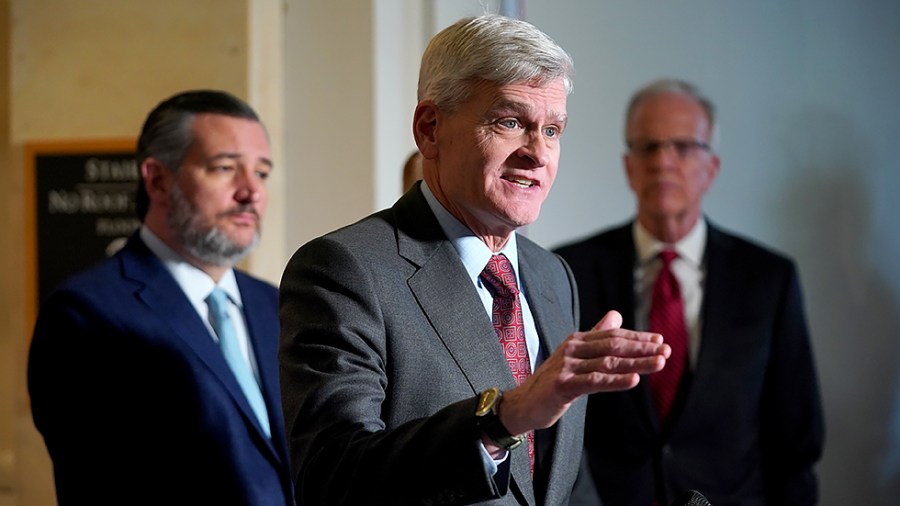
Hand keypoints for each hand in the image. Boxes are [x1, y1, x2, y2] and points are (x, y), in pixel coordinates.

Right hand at [497, 310, 668, 437]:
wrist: (523, 403)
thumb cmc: (552, 381)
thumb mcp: (575, 356)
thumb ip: (596, 335)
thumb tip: (616, 315)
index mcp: (577, 341)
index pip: (613, 335)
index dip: (637, 338)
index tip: (660, 340)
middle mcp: (573, 349)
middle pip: (613, 346)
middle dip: (642, 348)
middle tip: (666, 350)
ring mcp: (567, 366)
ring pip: (608, 363)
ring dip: (636, 363)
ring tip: (659, 363)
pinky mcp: (563, 385)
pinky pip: (595, 382)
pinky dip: (616, 381)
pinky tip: (634, 381)